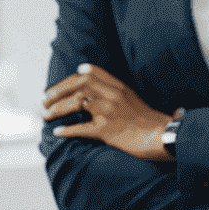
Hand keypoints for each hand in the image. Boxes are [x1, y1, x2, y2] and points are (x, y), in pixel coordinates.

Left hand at [43, 65, 174, 162]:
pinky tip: (58, 132)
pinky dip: (67, 130)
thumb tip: (99, 85)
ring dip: (57, 109)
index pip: (90, 73)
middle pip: (78, 85)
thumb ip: (117, 89)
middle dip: (58, 91)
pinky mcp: (106, 130)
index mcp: (119, 87)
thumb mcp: (134, 98)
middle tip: (45, 100)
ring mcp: (108, 112)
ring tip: (46, 116)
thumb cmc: (151, 120)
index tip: (60, 84)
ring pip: (75, 103)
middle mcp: (112, 95)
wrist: (163, 135)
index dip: (72, 77)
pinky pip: (81, 128)